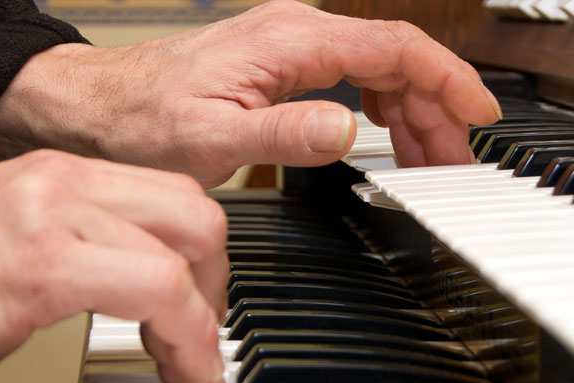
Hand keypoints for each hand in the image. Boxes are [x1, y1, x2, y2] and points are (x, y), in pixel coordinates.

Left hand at [0, 0, 501, 187]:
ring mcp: (291, 44)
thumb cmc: (141, 120)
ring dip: (413, 111)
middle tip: (455, 160)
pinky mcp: (282, 62)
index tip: (478, 113)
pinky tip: (386, 135)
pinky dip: (382, 107)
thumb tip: (347, 129)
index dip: (447, 79)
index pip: (395, 48)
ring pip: (379, 67)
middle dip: (437, 108)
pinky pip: (354, 75)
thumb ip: (284, 133)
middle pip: (397, 58)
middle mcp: (297, 31)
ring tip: (429, 158)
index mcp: (291, 41)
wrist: (96, 108)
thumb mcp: (211, 138)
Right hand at [0, 150, 228, 382]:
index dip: (198, 255)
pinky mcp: (41, 266)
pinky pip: (156, 291)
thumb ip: (75, 245)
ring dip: (203, 318)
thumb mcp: (7, 243)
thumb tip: (134, 281)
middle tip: (201, 331)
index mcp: (50, 176)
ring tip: (190, 361)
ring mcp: (48, 216)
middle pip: (191, 212)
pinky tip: (178, 369)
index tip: (199, 301)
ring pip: (184, 249)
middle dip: (213, 280)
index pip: (167, 193)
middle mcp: (56, 182)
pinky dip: (184, 338)